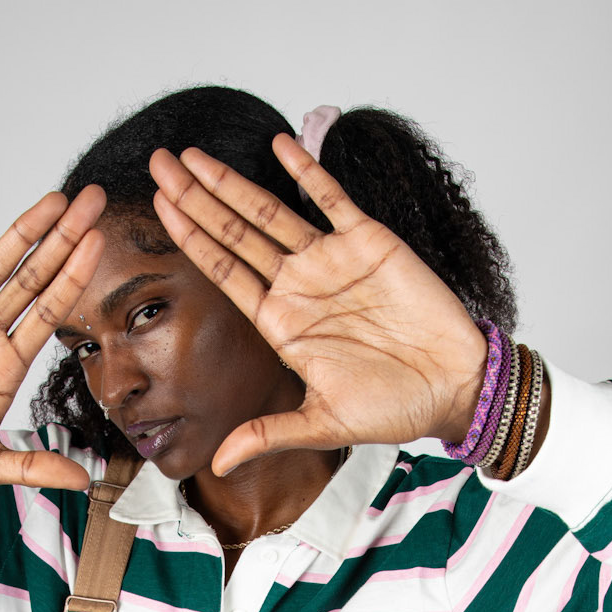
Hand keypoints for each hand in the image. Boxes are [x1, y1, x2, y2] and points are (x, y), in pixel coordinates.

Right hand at [0, 186, 105, 504]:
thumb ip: (29, 466)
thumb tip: (83, 481)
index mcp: (7, 367)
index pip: (50, 312)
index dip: (74, 277)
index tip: (100, 243)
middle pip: (32, 278)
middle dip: (62, 240)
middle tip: (93, 199)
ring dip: (21, 231)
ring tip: (53, 199)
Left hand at [149, 136, 489, 476]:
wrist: (453, 386)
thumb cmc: (393, 408)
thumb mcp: (323, 425)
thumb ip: (267, 434)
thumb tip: (217, 465)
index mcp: (281, 323)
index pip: (224, 272)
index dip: (191, 239)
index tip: (158, 208)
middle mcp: (298, 286)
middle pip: (234, 233)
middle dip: (194, 199)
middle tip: (157, 163)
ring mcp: (330, 261)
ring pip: (270, 212)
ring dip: (232, 182)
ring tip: (194, 153)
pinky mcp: (369, 242)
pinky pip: (332, 199)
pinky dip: (307, 171)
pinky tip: (279, 145)